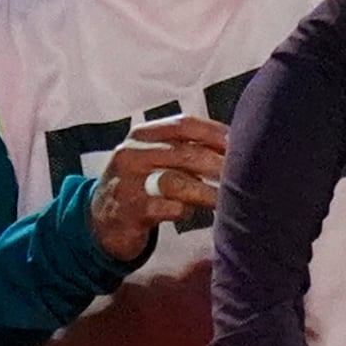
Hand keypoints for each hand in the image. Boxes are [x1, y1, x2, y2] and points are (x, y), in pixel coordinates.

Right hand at [88, 114, 228, 261]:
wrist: (100, 220)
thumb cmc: (141, 184)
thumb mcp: (155, 158)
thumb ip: (186, 148)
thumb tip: (236, 145)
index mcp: (141, 135)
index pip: (184, 124)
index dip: (216, 133)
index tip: (241, 144)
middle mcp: (131, 154)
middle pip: (186, 153)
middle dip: (219, 165)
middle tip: (244, 177)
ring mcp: (127, 183)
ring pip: (176, 182)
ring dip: (208, 191)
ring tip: (227, 199)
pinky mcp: (128, 211)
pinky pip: (166, 208)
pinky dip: (185, 210)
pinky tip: (193, 212)